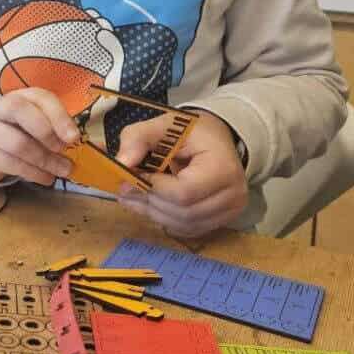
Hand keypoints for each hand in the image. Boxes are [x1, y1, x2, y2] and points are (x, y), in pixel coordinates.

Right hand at [0, 88, 78, 185]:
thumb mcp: (36, 120)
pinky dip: (34, 173)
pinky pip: (11, 164)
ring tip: (62, 170)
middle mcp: (2, 108)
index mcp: (22, 96)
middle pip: (20, 111)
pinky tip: (47, 178)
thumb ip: (54, 125)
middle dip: (46, 132)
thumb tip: (75, 143)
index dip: (58, 116)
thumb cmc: (20, 129)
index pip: (40, 98)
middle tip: (62, 150)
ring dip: (45, 160)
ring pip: (17, 143)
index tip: (74, 137)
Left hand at [115, 111, 248, 237]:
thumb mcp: (164, 124)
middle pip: (182, 212)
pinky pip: (187, 229)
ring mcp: (229, 211)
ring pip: (183, 224)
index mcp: (223, 167)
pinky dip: (164, 219)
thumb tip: (121, 163)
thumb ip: (138, 138)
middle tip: (124, 188)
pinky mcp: (220, 221)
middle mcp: (233, 194)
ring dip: (152, 212)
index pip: (184, 192)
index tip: (132, 176)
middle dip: (149, 201)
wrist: (216, 139)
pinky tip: (149, 204)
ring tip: (132, 196)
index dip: (153, 187)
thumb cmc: (192, 132)